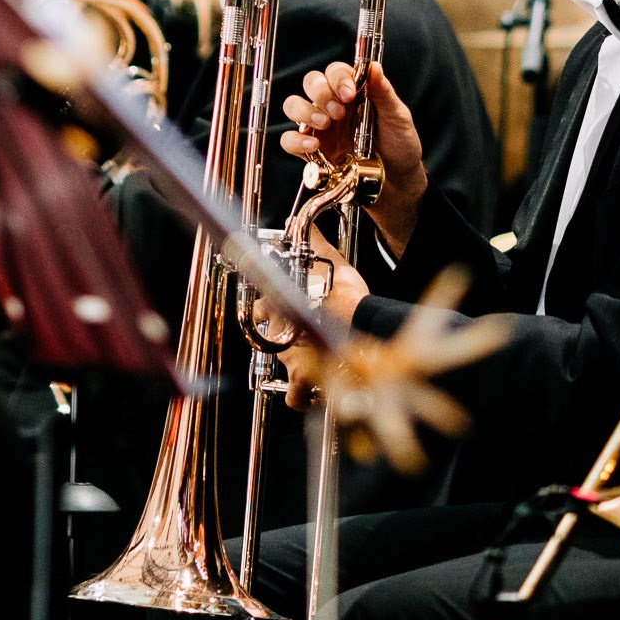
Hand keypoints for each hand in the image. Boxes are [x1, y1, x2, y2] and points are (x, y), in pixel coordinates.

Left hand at [258, 235, 367, 409]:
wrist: (361, 324)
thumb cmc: (346, 296)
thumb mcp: (329, 262)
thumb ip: (313, 243)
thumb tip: (299, 222)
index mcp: (279, 303)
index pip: (258, 307)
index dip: (268, 309)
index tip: (279, 310)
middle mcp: (278, 332)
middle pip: (267, 337)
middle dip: (286, 339)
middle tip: (306, 338)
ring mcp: (288, 356)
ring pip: (282, 367)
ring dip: (297, 368)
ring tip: (316, 366)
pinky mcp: (304, 378)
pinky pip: (295, 397)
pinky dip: (304, 397)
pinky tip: (317, 391)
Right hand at [281, 62, 428, 254]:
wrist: (396, 183)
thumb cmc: (400, 147)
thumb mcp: (398, 117)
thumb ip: (384, 92)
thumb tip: (374, 66)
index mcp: (354, 93)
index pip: (335, 71)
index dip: (337, 77)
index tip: (348, 93)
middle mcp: (333, 106)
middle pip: (311, 83)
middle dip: (320, 93)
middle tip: (338, 111)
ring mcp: (320, 128)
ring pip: (293, 105)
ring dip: (304, 111)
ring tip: (325, 124)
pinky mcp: (311, 152)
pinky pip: (289, 141)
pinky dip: (296, 140)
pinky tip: (314, 145)